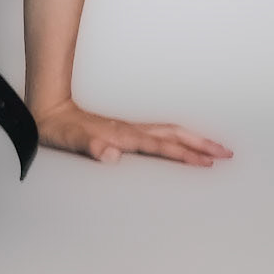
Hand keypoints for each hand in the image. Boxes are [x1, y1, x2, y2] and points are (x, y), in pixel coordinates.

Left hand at [33, 96, 232, 166]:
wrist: (47, 110)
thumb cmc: (57, 130)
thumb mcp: (67, 141)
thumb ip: (88, 147)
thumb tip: (110, 154)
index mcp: (121, 135)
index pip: (159, 146)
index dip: (184, 154)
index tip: (206, 162)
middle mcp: (129, 130)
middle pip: (173, 134)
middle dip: (201, 144)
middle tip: (227, 153)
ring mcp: (128, 129)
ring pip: (169, 131)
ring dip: (194, 139)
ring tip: (216, 148)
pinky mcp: (124, 131)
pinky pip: (159, 133)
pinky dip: (178, 138)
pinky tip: (184, 143)